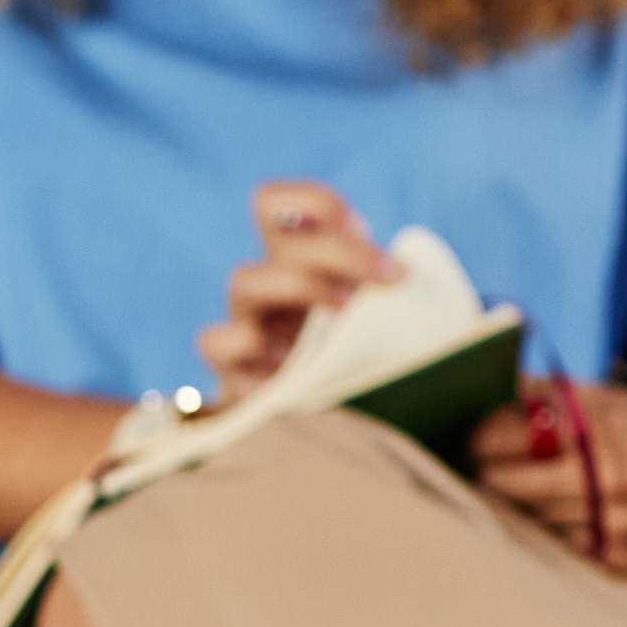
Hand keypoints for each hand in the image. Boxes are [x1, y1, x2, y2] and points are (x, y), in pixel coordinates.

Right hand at [190, 178, 389, 403]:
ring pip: (243, 281)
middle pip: (279, 242)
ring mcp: (244, 326)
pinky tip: (287, 368)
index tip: (362, 229)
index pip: (275, 202)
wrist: (327, 423)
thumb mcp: (378, 316)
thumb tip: (411, 274)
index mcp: (293, 261)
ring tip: (344, 318)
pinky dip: (246, 348)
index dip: (316, 204)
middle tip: (392, 279)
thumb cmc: (360, 361)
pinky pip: (216, 344)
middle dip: (341, 251)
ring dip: (298, 286)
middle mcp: (265, 286)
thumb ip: (384, 289)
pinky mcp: (230, 371)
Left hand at [468, 380, 626, 576]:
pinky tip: (579, 516)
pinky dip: (561, 530)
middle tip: (487, 469)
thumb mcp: (614, 403)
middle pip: (505, 484)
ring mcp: (611, 521)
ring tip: (541, 489)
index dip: (479, 440)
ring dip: (526, 505)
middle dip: (491, 475)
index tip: (472, 441)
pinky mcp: (620, 558)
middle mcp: (603, 475)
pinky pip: (563, 546)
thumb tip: (489, 386)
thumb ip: (549, 396)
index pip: (502, 438)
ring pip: (530, 518)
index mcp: (597, 427)